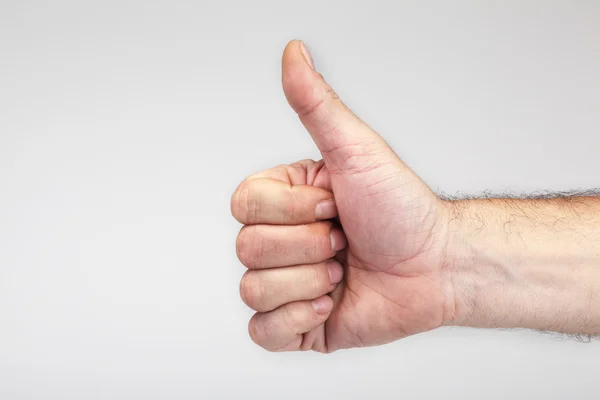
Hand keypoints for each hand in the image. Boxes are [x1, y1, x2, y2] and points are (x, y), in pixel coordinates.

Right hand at [231, 40, 454, 351]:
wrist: (436, 266)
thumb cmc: (401, 208)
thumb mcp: (356, 150)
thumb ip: (317, 105)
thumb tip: (293, 54)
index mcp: (282, 202)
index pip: (242, 206)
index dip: (292, 211)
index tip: (334, 205)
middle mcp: (278, 241)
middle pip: (247, 248)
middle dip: (308, 246)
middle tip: (343, 240)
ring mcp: (284, 284)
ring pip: (253, 289)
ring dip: (309, 281)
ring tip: (342, 272)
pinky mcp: (295, 324)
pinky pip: (263, 331)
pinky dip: (299, 318)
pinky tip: (331, 303)